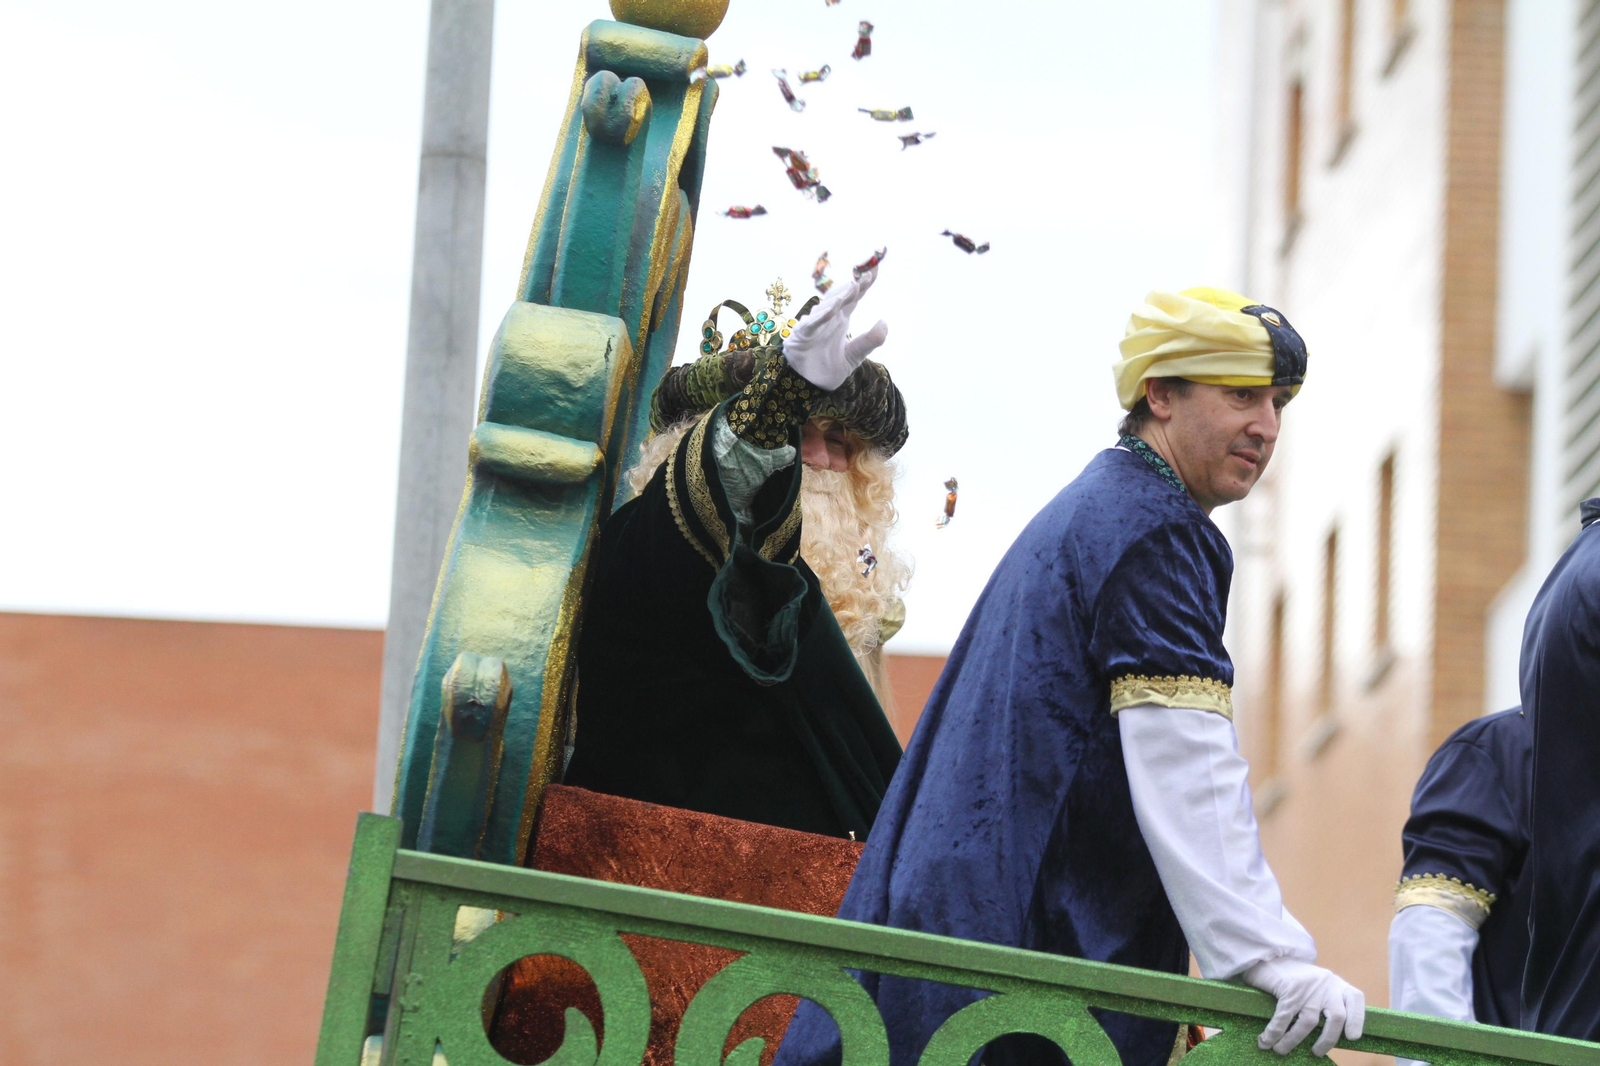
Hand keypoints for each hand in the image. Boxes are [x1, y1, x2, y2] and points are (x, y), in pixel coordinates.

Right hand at [782, 263, 888, 389]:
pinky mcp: (803, 335)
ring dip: (841, 296)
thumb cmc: (828, 368)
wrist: (808, 385)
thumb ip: (870, 340)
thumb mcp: (854, 355)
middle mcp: (829, 317)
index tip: (875, 266)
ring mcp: (815, 324)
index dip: (864, 282)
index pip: (855, 296)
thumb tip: (884, 322)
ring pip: (828, 306)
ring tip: (854, 285)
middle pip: (842, 296)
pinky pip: (812, 323)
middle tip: (865, 271)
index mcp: (841, 318)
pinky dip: (822, 316)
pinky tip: (833, 307)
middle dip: (853, 283)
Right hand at [1243, 957, 1364, 1056]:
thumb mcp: (1316, 986)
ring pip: (1309, 1021)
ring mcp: (1309, 987)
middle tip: (1317, 1052)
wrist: (1269, 955)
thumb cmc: (1293, 978)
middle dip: (1328, 1039)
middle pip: (1337, 1016)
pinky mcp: (1290, 989)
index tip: (1352, 1037)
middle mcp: (1327, 984)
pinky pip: (1284, 1017)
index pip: (1355, 999)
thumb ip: (1325, 1003)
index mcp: (1336, 983)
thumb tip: (1325, 1038)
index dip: (1357, 1019)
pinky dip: (1275, 1032)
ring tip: (1281, 1050)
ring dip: (1293, 1040)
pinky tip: (1267, 1040)